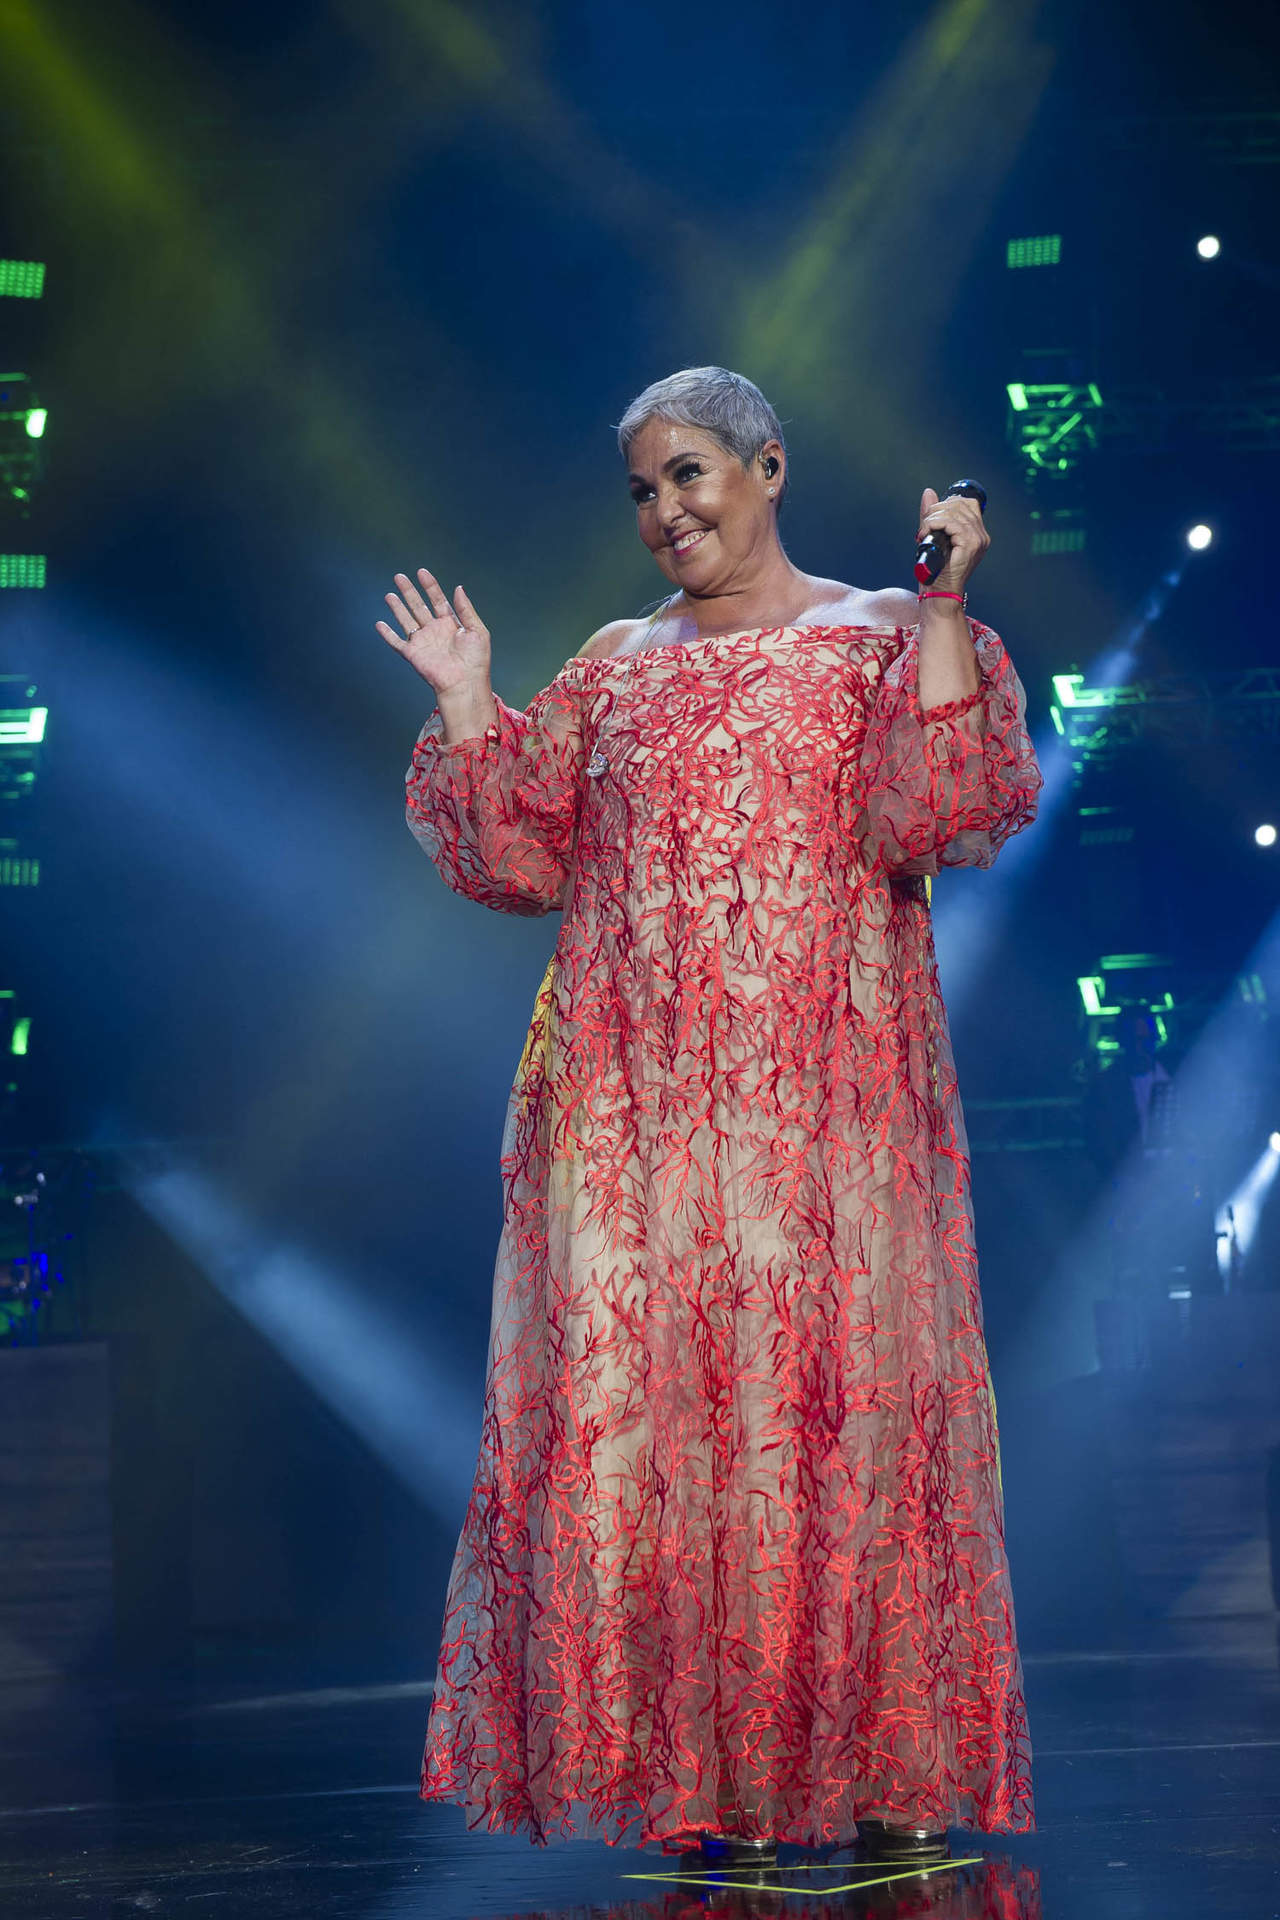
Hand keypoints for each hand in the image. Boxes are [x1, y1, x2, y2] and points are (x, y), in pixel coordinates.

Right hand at [376, 569, 490, 694]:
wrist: (465, 684)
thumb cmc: (476, 661)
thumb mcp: (477, 630)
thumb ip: (466, 609)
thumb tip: (458, 587)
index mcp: (450, 624)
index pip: (437, 599)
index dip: (430, 585)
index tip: (421, 572)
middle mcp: (435, 631)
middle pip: (418, 606)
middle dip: (409, 591)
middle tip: (399, 576)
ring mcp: (423, 642)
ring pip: (406, 620)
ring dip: (397, 607)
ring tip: (390, 594)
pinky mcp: (412, 654)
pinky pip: (396, 642)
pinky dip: (387, 634)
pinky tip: (379, 624)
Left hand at [917, 486, 988, 597]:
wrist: (938, 594)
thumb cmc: (935, 571)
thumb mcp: (932, 537)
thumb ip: (932, 515)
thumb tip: (929, 492)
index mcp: (977, 533)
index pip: (968, 503)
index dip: (947, 504)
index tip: (931, 519)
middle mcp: (981, 535)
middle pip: (960, 504)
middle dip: (936, 510)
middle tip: (924, 527)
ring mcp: (978, 540)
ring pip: (954, 512)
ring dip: (932, 518)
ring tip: (923, 532)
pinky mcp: (970, 545)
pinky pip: (951, 523)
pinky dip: (934, 524)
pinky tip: (926, 534)